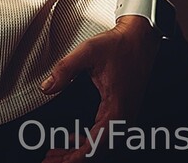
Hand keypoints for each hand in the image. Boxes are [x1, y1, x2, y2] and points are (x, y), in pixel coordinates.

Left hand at [40, 17, 159, 162]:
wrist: (140, 36)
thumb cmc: (118, 44)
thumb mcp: (88, 51)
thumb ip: (65, 68)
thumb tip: (46, 87)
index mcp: (116, 109)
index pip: (95, 146)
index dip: (75, 157)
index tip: (57, 162)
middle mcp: (123, 117)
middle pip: (96, 150)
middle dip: (72, 157)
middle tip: (49, 160)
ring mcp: (125, 115)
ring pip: (100, 144)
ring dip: (78, 150)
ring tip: (56, 153)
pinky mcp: (123, 111)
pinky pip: (104, 134)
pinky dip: (87, 140)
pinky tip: (73, 138)